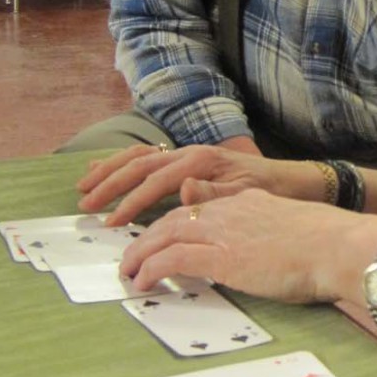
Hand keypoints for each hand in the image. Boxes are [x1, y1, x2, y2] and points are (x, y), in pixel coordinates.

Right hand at [76, 141, 310, 225]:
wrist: (293, 180)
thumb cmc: (271, 190)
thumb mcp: (248, 195)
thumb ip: (214, 194)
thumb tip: (183, 189)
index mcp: (201, 162)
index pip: (157, 182)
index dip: (132, 202)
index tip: (112, 223)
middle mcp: (190, 153)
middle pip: (140, 165)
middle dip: (110, 185)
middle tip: (86, 205)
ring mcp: (187, 154)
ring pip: (139, 157)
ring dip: (110, 171)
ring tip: (84, 186)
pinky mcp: (187, 161)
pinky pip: (148, 157)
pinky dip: (123, 163)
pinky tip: (103, 167)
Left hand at [119, 189, 376, 302]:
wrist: (339, 247)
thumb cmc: (331, 245)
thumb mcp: (293, 228)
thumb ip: (270, 231)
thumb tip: (269, 247)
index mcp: (250, 201)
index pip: (201, 207)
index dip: (177, 222)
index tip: (163, 236)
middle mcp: (231, 210)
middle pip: (174, 217)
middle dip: (148, 236)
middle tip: (132, 255)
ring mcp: (223, 232)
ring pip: (163, 234)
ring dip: (140, 253)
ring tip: (128, 271)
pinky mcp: (220, 257)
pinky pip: (171, 259)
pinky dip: (150, 268)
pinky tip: (142, 282)